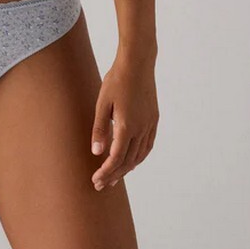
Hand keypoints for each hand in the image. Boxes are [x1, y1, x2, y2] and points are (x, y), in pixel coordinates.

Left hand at [90, 50, 158, 190]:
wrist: (137, 64)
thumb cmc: (116, 81)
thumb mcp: (102, 104)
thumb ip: (100, 129)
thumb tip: (96, 152)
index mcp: (127, 126)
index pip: (116, 158)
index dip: (106, 172)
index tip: (96, 180)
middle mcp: (141, 129)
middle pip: (128, 161)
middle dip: (114, 174)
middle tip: (101, 184)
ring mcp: (150, 124)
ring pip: (140, 155)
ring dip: (127, 168)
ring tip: (115, 176)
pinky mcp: (154, 119)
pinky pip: (148, 145)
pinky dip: (139, 157)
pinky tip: (132, 160)